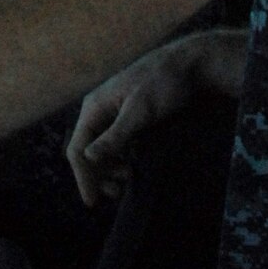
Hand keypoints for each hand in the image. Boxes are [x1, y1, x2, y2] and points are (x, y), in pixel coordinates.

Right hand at [66, 29, 246, 207]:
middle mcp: (99, 110)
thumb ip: (115, 136)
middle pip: (87, 151)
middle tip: (116, 193)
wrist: (189, 65)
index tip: (92, 203)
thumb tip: (88, 157)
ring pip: (101, 149)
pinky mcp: (129, 116)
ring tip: (128, 179)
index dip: (83, 177)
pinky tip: (133, 166)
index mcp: (95, 106)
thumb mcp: (140, 111)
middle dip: (97, 175)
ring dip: (110, 168)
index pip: (78, 149)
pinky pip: (116, 143)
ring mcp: (113, 113)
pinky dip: (121, 159)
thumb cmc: (163, 84)